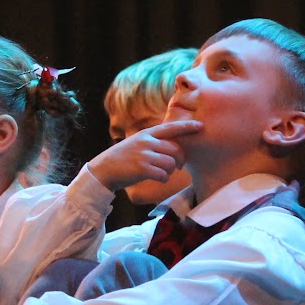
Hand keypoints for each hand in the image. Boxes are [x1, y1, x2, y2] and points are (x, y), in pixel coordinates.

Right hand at [86, 120, 202, 192]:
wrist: (103, 170)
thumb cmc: (123, 158)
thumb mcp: (137, 143)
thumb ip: (153, 142)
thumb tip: (174, 148)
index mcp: (147, 134)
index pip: (171, 127)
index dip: (187, 126)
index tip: (201, 126)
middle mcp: (147, 141)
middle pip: (175, 149)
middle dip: (180, 160)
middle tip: (178, 167)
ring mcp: (144, 154)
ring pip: (171, 163)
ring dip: (170, 171)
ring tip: (161, 173)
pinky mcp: (142, 168)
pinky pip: (163, 175)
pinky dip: (163, 179)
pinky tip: (156, 179)